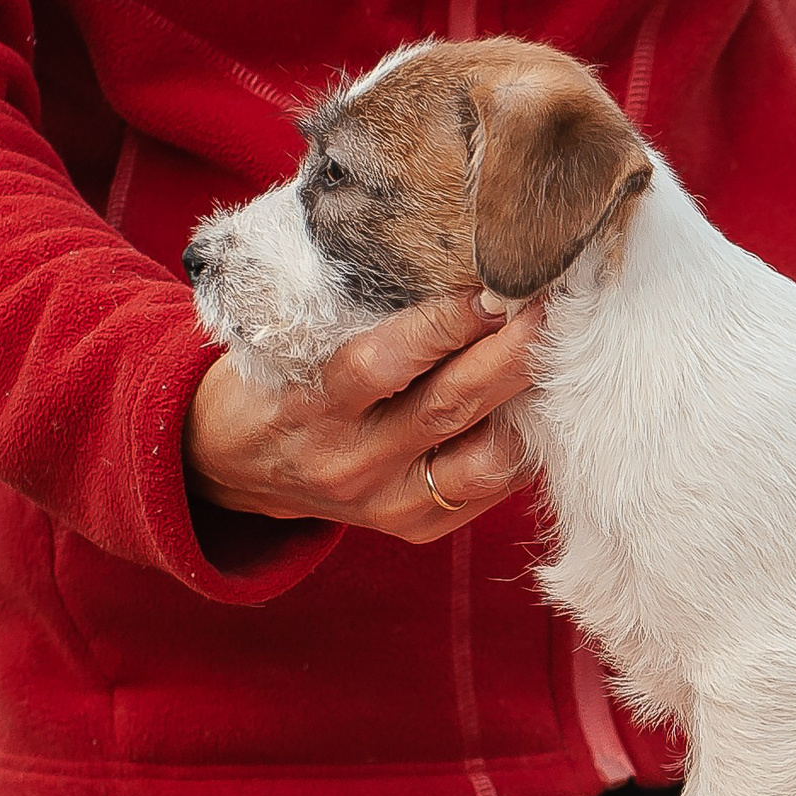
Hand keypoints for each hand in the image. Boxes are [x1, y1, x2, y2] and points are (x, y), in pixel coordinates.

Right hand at [183, 291, 545, 541]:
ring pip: (481, 459)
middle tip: (552, 311)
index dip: (446, 325)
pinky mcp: (415, 529)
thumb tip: (462, 267)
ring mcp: (385, 503)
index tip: (493, 285)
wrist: (234, 465)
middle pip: (449, 408)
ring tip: (560, 359)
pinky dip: (522, 448)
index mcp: (313, 404)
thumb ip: (364, 314)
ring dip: (528, 407)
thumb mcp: (296, 341)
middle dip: (510, 356)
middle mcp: (350, 461)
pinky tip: (542, 408)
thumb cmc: (279, 378)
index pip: (385, 362)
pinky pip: (487, 491)